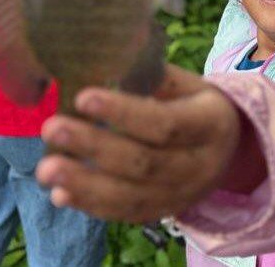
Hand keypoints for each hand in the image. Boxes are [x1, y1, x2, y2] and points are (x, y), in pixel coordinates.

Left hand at [35, 65, 241, 222]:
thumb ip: (153, 76)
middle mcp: (200, 165)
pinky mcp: (164, 211)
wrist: (227, 148)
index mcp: (211, 124)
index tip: (83, 97)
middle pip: (145, 163)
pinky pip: (127, 214)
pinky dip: (92, 205)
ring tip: (46, 170)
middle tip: (51, 129)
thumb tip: (102, 60)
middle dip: (94, 147)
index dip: (124, 113)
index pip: (167, 123)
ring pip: (132, 196)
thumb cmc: (197, 105)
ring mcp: (183, 194)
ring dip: (86, 185)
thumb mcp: (188, 84)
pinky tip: (61, 194)